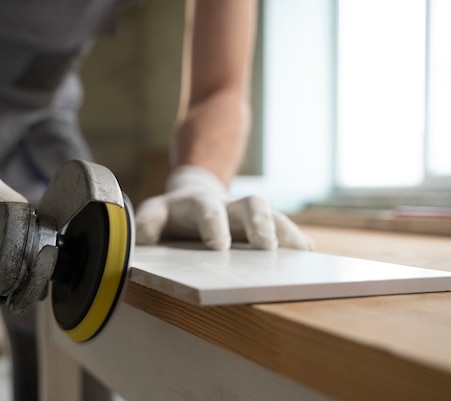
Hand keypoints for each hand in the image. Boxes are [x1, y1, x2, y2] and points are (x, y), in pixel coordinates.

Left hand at [135, 165, 313, 250]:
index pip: (207, 210)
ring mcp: (251, 216)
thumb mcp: (155, 213)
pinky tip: (309, 255)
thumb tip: (141, 240)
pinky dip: (298, 241)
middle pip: (252, 204)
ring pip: (275, 217)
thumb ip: (147, 223)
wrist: (196, 196)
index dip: (213, 224)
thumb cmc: (174, 213)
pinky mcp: (264, 227)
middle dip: (261, 223)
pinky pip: (285, 231)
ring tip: (302, 253)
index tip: (219, 245)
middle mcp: (231, 207)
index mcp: (200, 204)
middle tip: (267, 246)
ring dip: (288, 234)